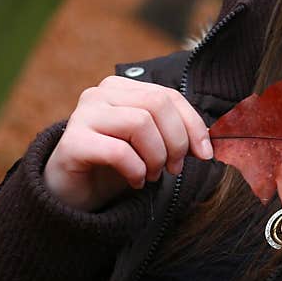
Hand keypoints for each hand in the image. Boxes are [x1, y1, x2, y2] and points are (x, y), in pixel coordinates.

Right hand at [44, 76, 212, 211]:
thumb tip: (209, 142)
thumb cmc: (116, 165)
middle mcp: (99, 94)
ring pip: (140, 123)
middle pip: (157, 105)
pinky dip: (136, 170)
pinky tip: (136, 181)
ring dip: (156, 156)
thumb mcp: (151, 143)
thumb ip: (175, 134)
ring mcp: (83, 115)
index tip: (204, 154)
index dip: (193, 125)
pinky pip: (119, 151)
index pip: (169, 96)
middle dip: (176, 141)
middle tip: (174, 168)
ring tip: (153, 175)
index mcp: (122, 88)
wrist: (72, 192)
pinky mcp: (71, 142)